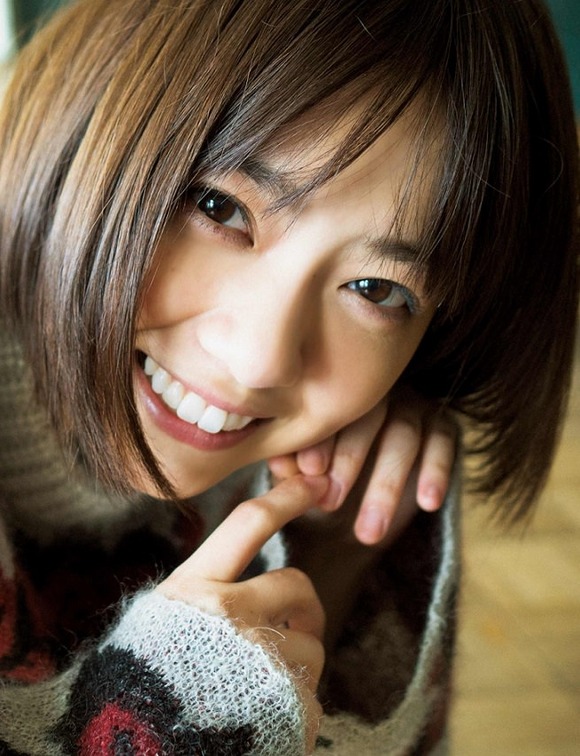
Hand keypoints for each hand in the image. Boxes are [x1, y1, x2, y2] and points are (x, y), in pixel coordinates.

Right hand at [156, 475, 327, 752]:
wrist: (135, 751)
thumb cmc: (138, 691)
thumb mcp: (154, 628)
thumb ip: (193, 601)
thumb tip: (229, 589)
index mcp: (193, 591)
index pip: (247, 523)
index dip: (284, 498)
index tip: (310, 484)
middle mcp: (230, 615)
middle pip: (297, 585)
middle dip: (305, 605)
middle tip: (299, 624)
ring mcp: (262, 658)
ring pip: (312, 646)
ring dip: (298, 664)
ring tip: (266, 687)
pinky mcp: (287, 705)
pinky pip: (310, 696)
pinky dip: (296, 707)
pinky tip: (266, 717)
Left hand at [268, 388, 455, 545]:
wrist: (354, 512)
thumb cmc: (320, 483)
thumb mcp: (303, 478)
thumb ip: (291, 468)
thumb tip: (281, 462)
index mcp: (337, 394)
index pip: (330, 407)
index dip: (320, 438)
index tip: (309, 470)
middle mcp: (375, 393)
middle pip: (367, 417)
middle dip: (349, 460)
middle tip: (331, 503)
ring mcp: (411, 406)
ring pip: (403, 436)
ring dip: (386, 483)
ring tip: (368, 532)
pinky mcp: (442, 426)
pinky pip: (442, 443)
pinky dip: (436, 471)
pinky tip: (427, 503)